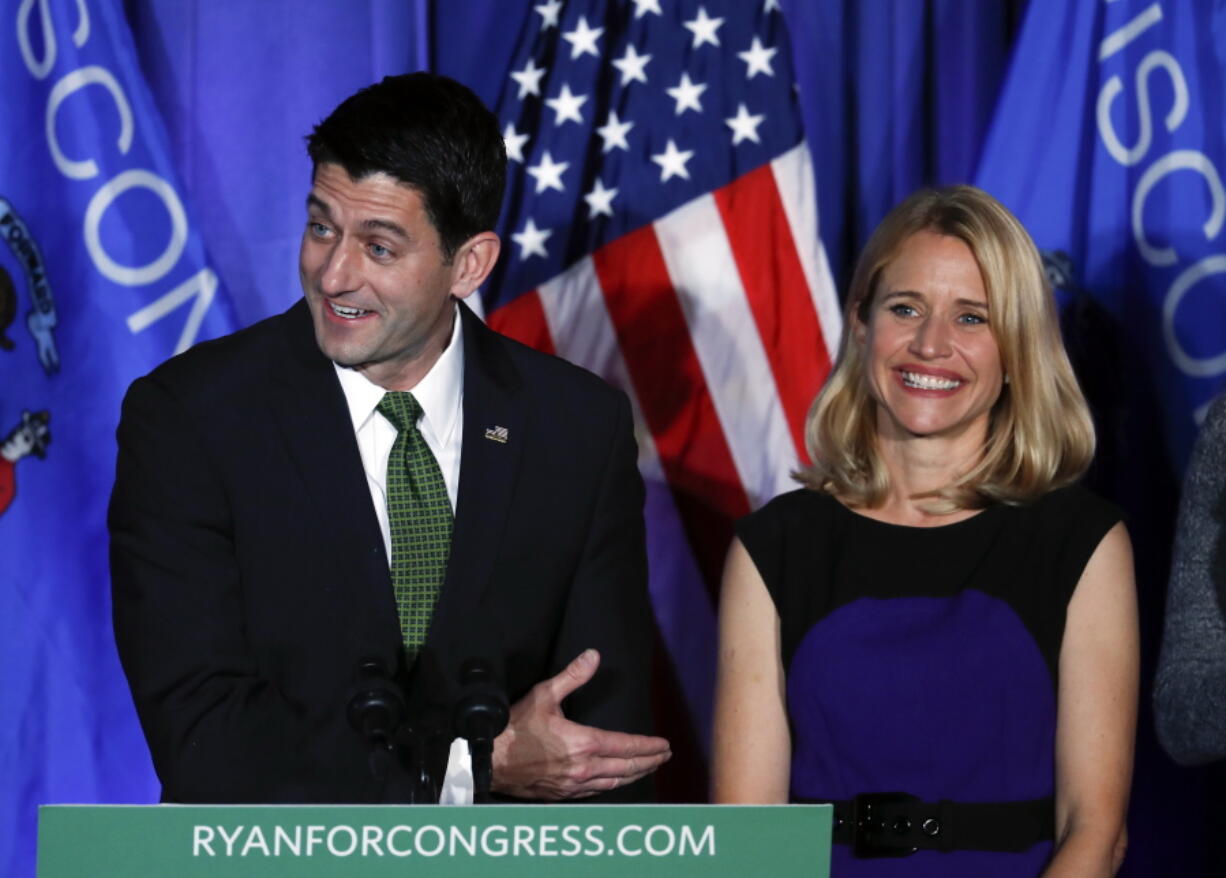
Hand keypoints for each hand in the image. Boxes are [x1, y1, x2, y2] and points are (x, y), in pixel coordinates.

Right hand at [491, 649, 670, 799]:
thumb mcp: (543, 695)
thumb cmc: (515, 728)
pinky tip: (615, 781)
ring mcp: (574, 784)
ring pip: (615, 782)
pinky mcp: (563, 794)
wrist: (489, 761)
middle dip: (649, 761)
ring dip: (635, 774)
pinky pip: (597, 792)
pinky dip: (613, 785)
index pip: (627, 746)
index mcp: (584, 743)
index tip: (664, 744)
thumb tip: (593, 656)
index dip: (649, 746)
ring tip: (647, 768)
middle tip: (664, 756)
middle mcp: (584, 768)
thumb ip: (572, 676)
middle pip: (627, 767)